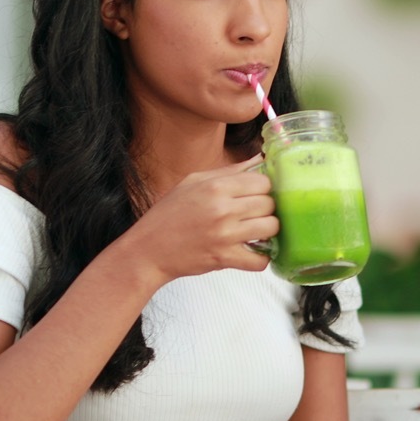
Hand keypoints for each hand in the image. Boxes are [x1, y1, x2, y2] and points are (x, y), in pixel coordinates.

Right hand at [125, 155, 277, 282]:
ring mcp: (225, 235)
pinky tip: (253, 252)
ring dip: (267, 231)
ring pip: (271, 228)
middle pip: (269, 203)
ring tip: (256, 231)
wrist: (148, 249)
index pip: (263, 181)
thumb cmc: (168, 215)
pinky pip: (260, 260)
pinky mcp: (225, 259)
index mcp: (215, 187)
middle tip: (254, 214)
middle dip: (266, 208)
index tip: (256, 194)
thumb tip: (258, 160)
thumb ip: (229, 172)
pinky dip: (261, 258)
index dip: (263, 188)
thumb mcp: (193, 182)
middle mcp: (222, 209)